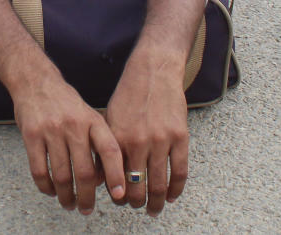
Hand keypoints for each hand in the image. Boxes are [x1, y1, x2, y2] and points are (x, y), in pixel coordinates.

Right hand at [13, 74, 125, 213]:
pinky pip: (39, 170)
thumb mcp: (88, 114)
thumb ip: (98, 141)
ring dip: (66, 196)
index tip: (119, 194)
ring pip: (61, 175)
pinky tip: (51, 191)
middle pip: (84, 172)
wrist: (35, 82)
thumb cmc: (65, 103)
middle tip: (86, 209)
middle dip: (86, 197)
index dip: (116, 174)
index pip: (110, 150)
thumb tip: (105, 178)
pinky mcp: (31, 135)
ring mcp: (51, 130)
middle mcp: (74, 125)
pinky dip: (46, 187)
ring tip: (68, 204)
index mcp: (93, 120)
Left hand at [105, 45, 189, 215]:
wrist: (153, 71)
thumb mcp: (109, 118)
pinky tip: (172, 196)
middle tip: (137, 207)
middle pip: (138, 187)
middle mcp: (138, 142)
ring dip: (156, 202)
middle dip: (136, 203)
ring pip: (160, 184)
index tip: (119, 201)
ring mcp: (161, 140)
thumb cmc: (129, 94)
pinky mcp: (180, 137)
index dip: (117, 195)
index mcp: (118, 138)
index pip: (116, 178)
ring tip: (154, 209)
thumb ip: (105, 147)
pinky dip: (176, 189)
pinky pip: (180, 171)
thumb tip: (100, 176)